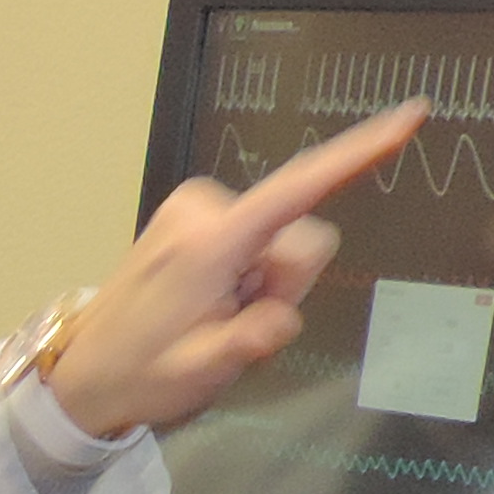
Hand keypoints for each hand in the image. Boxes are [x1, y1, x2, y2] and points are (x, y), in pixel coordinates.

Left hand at [39, 97, 428, 440]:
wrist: (85, 374)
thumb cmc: (140, 372)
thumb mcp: (201, 371)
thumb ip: (249, 340)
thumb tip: (279, 317)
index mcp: (210, 241)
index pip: (300, 187)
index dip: (358, 152)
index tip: (408, 119)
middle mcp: (204, 209)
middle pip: (298, 235)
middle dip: (282, 285)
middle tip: (234, 324)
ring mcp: (195, 208)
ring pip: (278, 241)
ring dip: (261, 285)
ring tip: (213, 318)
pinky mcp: (193, 215)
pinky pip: (254, 239)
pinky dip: (243, 275)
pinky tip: (206, 303)